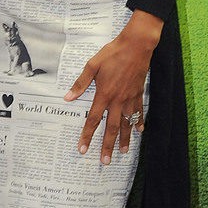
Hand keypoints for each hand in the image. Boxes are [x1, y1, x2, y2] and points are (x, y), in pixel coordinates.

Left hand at [64, 11, 161, 164]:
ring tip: (122, 152)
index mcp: (104, 94)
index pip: (93, 120)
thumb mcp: (92, 65)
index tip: (83, 149)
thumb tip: (68, 97)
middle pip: (111, 128)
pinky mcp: (138, 93)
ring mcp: (130, 98)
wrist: (136, 46)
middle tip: (105, 161)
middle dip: (107, 145)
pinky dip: (139, 122)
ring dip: (124, 139)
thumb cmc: (112, 53)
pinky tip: (139, 132)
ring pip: (126, 123)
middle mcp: (117, 100)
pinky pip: (139, 112)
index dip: (87, 135)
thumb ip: (80, 83)